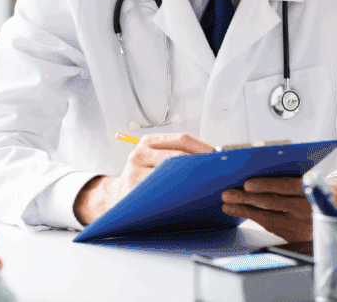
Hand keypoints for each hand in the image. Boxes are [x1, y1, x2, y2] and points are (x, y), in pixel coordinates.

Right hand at [74, 133, 214, 224]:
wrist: (116, 197)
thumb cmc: (143, 179)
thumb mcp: (155, 159)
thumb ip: (176, 155)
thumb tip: (213, 157)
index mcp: (148, 142)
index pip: (181, 139)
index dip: (203, 147)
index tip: (220, 156)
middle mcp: (140, 154)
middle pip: (178, 155)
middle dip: (201, 164)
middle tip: (220, 172)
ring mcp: (135, 172)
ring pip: (171, 174)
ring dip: (193, 180)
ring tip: (210, 185)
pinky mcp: (134, 191)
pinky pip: (162, 192)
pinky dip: (179, 194)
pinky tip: (192, 198)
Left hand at [220, 175, 336, 242]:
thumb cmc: (318, 186)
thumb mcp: (310, 176)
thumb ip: (289, 175)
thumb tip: (255, 168)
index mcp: (312, 189)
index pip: (287, 186)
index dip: (267, 185)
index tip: (247, 184)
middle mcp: (308, 209)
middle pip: (274, 203)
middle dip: (247, 199)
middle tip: (228, 194)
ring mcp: (302, 226)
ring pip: (269, 218)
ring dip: (245, 211)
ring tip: (227, 204)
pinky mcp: (296, 236)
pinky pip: (271, 227)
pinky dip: (253, 219)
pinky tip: (240, 212)